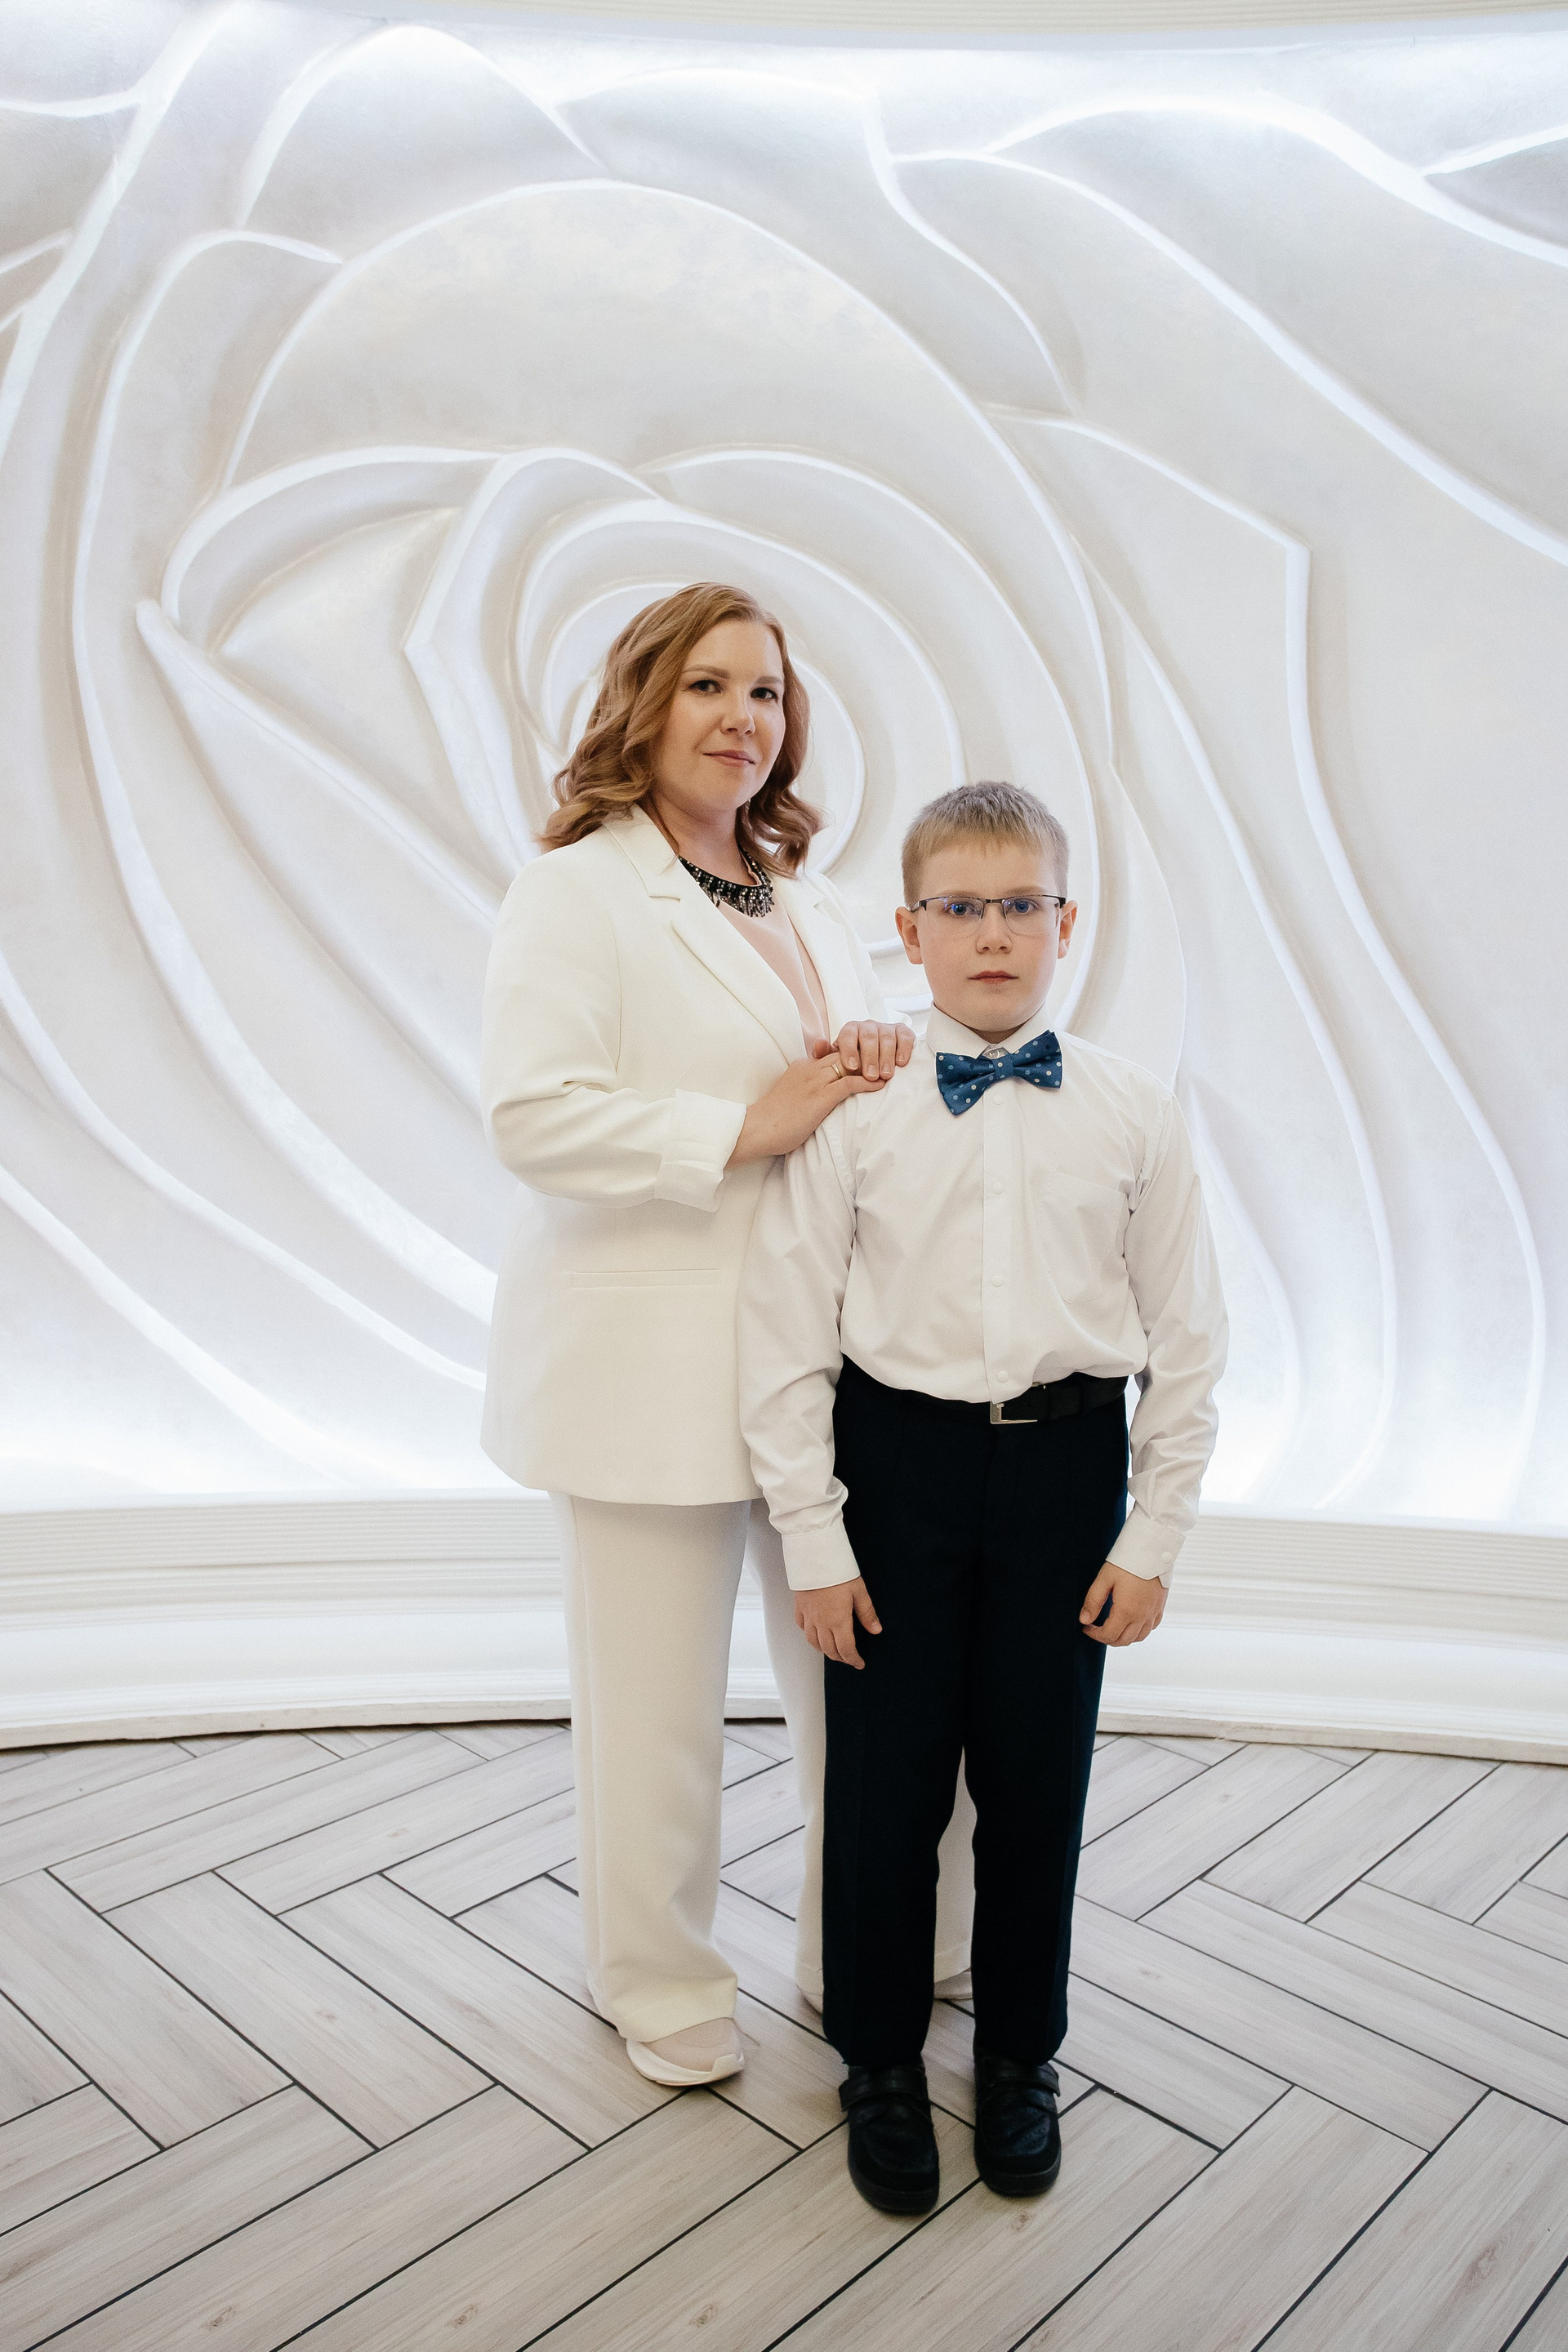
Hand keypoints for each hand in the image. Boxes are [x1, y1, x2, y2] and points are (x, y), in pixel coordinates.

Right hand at [727, 1053, 885, 1166]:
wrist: (757, 1129)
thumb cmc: (773, 1119)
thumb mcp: (790, 1094)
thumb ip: (806, 1089)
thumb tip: (819, 1097)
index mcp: (801, 1066)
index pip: (831, 1054)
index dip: (851, 1056)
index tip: (866, 1060)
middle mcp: (809, 1068)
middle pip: (844, 1053)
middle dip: (865, 1055)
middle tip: (885, 1060)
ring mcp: (815, 1081)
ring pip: (850, 1063)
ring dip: (871, 1066)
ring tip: (889, 1070)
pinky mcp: (821, 1097)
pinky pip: (850, 1084)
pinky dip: (868, 1082)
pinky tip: (880, 1084)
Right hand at [795, 1576, 881, 1667]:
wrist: (814, 1557)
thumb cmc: (837, 1571)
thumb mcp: (859, 1591)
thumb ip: (867, 1613)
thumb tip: (876, 1630)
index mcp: (838, 1621)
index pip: (846, 1650)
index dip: (853, 1660)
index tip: (859, 1663)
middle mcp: (821, 1623)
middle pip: (829, 1650)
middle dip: (841, 1658)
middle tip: (849, 1659)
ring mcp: (809, 1616)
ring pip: (814, 1643)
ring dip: (825, 1650)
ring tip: (833, 1651)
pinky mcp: (800, 1608)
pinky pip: (802, 1628)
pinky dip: (810, 1636)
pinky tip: (815, 1633)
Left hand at [813, 1021, 914, 1084]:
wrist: (876, 1056)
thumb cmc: (854, 1061)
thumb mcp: (837, 1059)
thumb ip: (826, 1054)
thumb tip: (818, 1046)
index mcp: (851, 1030)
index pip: (848, 1035)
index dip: (849, 1050)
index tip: (851, 1067)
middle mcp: (868, 1026)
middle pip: (868, 1037)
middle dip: (870, 1057)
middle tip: (870, 1076)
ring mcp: (886, 1028)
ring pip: (887, 1038)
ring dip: (886, 1057)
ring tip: (886, 1075)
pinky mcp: (902, 1032)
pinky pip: (904, 1037)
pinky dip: (904, 1048)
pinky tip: (901, 1063)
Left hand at [1079, 1564, 1166, 1646]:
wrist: (1153, 1549)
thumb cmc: (1129, 1561)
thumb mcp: (1105, 1578)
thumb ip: (1093, 1601)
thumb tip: (1084, 1619)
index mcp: (1126, 1611)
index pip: (1109, 1635)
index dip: (1094, 1635)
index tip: (1086, 1628)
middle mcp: (1142, 1616)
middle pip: (1123, 1641)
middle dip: (1107, 1638)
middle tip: (1096, 1629)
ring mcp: (1153, 1613)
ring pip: (1138, 1638)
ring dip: (1123, 1637)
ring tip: (1112, 1627)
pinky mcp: (1160, 1607)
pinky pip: (1151, 1628)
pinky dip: (1139, 1631)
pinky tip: (1131, 1622)